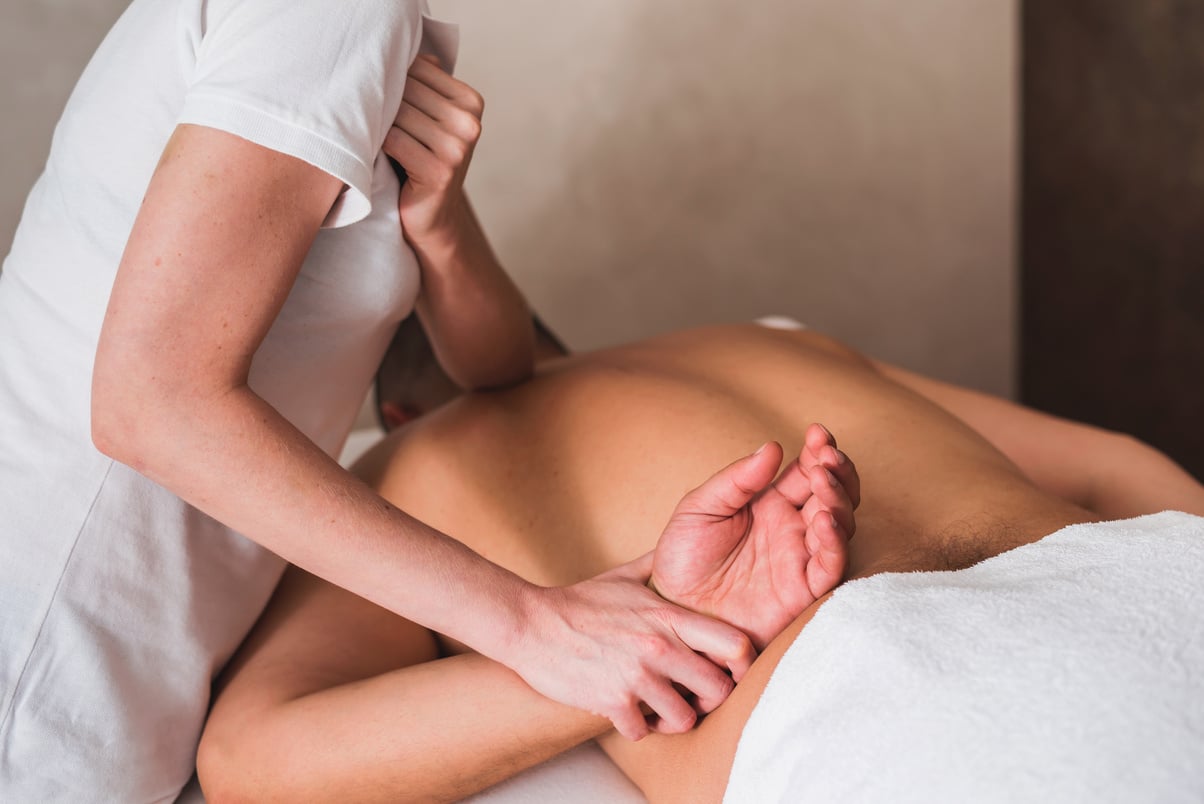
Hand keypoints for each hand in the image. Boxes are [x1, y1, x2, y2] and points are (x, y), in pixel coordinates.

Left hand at [384, 55, 482, 242]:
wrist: (433, 218)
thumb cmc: (422, 161)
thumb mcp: (430, 118)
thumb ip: (425, 84)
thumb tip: (408, 52)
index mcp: (471, 102)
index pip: (418, 69)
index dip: (394, 82)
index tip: (388, 103)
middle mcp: (470, 123)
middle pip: (406, 90)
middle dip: (385, 104)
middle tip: (377, 124)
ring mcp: (457, 148)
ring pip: (398, 114)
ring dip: (379, 126)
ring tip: (376, 140)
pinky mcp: (439, 171)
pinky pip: (394, 140)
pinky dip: (379, 146)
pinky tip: (380, 157)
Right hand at [511, 557, 755, 740]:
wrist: (531, 624)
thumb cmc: (579, 602)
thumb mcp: (624, 577)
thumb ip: (656, 565)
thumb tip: (677, 544)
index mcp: (668, 616)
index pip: (734, 644)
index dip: (741, 663)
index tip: (727, 669)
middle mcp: (659, 647)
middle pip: (719, 689)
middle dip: (708, 698)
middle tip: (692, 696)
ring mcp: (637, 676)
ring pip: (685, 719)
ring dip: (673, 719)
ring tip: (658, 709)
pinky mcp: (613, 702)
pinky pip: (644, 732)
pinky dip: (637, 728)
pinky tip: (626, 713)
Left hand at [651, 424, 859, 650]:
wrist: (673, 608)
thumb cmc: (683, 557)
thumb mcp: (700, 508)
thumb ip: (736, 479)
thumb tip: (773, 447)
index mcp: (771, 503)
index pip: (807, 471)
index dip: (819, 451)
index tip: (818, 433)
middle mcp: (792, 528)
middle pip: (834, 494)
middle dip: (838, 471)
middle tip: (828, 456)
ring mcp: (799, 558)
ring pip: (840, 525)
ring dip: (838, 500)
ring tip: (823, 481)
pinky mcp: (802, 591)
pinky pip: (830, 566)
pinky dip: (834, 543)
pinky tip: (823, 520)